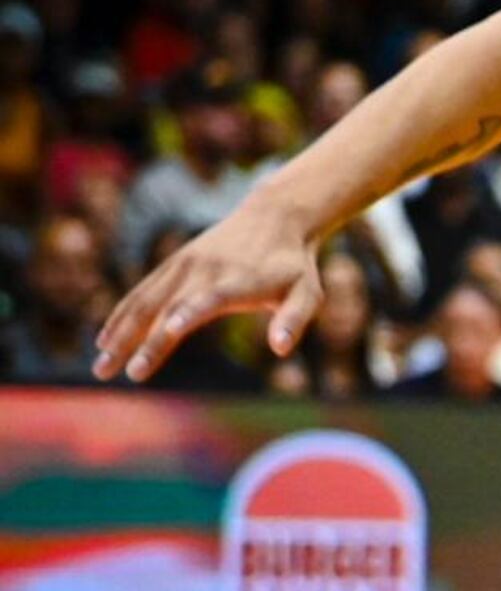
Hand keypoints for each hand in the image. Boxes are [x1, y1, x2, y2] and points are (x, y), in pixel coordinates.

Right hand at [94, 199, 320, 382]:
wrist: (275, 217)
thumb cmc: (294, 266)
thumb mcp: (308, 293)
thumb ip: (294, 319)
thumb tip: (280, 349)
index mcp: (239, 281)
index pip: (208, 299)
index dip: (188, 313)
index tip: (168, 332)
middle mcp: (205, 271)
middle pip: (166, 307)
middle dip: (140, 341)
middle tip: (120, 373)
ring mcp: (185, 265)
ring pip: (145, 300)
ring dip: (120, 332)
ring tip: (101, 365)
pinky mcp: (174, 263)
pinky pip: (142, 291)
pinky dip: (122, 314)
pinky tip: (106, 338)